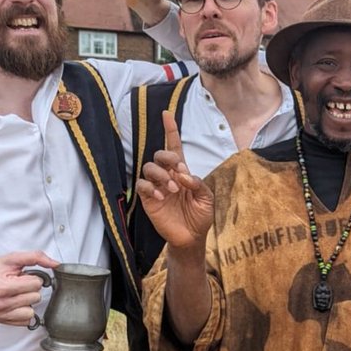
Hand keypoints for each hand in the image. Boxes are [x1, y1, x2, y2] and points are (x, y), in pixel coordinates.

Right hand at [0, 250, 58, 324]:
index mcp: (3, 287)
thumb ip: (36, 257)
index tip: (22, 276)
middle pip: (36, 298)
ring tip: (16, 294)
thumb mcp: (12, 258)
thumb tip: (56, 264)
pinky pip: (25, 321)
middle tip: (18, 284)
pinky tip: (14, 303)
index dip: (33, 278)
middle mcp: (0, 303)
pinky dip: (23, 311)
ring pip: (32, 311)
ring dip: (27, 302)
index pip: (36, 284)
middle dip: (30, 289)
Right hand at [136, 111, 214, 247]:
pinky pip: (143, 185)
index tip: (167, 114)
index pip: (175, 147)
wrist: (191, 237)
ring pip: (149, 167)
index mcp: (182, 172)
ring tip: (172, 189)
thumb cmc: (200, 216)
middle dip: (168, 157)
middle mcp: (167, 176)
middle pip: (160, 154)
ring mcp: (157, 186)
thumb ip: (198, 183)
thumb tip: (184, 174)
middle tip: (179, 171)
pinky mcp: (148, 199)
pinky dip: (151, 188)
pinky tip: (162, 197)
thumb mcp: (207, 198)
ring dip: (161, 174)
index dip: (171, 130)